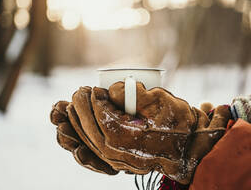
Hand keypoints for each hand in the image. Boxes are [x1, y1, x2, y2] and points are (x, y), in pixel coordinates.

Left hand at [50, 83, 230, 183]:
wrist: (191, 149)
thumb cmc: (179, 125)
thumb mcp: (163, 102)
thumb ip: (136, 93)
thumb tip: (113, 89)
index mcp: (126, 138)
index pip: (100, 117)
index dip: (92, 100)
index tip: (92, 88)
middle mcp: (116, 153)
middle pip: (88, 129)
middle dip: (79, 108)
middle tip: (79, 92)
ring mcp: (115, 160)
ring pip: (85, 143)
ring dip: (71, 126)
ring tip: (60, 110)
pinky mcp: (117, 162)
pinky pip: (91, 154)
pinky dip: (77, 143)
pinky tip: (67, 134)